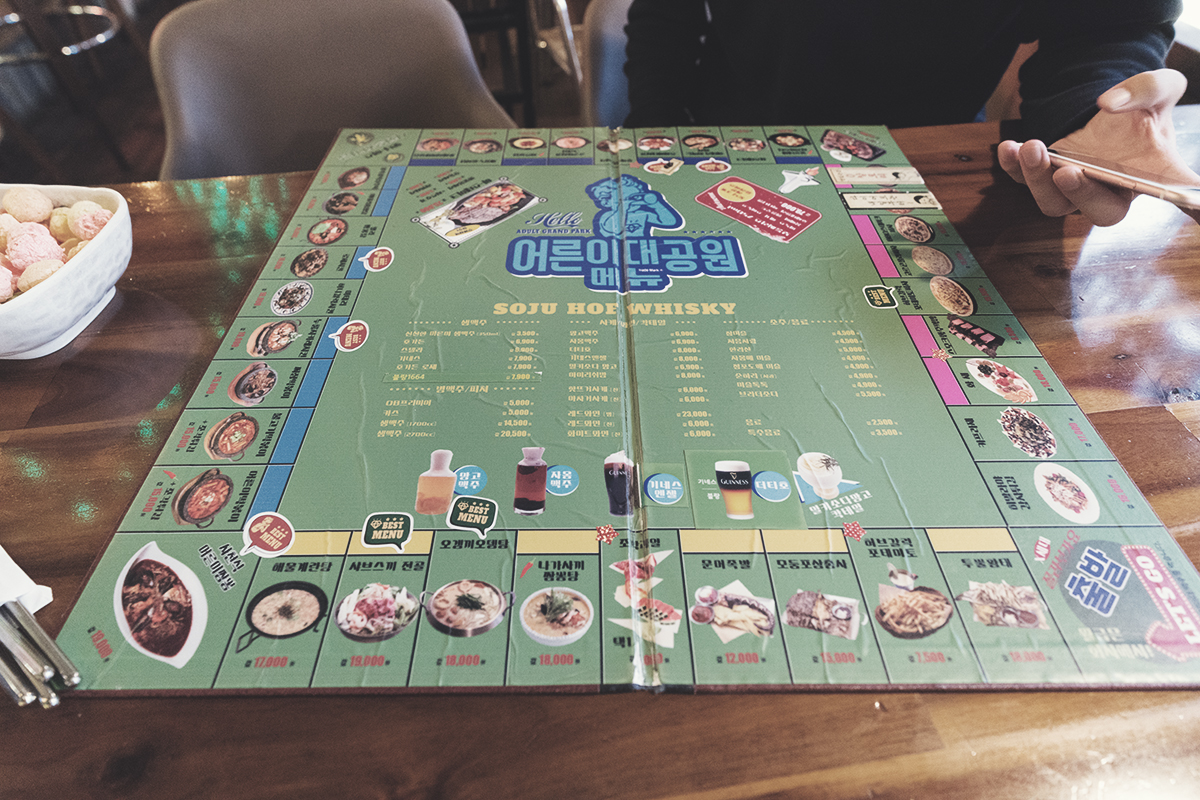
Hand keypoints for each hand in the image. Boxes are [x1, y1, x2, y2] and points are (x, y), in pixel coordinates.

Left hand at [998, 69, 1199, 225]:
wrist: (1103, 105)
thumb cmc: (1139, 106)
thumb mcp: (1157, 87)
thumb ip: (1146, 88)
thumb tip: (1108, 104)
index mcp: (1153, 176)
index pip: (1180, 198)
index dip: (1193, 210)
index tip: (1197, 210)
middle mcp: (1114, 190)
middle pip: (1100, 213)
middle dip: (1082, 196)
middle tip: (1068, 172)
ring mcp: (1076, 188)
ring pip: (1054, 204)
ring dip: (1038, 180)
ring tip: (1032, 147)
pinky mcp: (1045, 176)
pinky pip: (1022, 182)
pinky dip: (1011, 167)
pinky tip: (1008, 147)